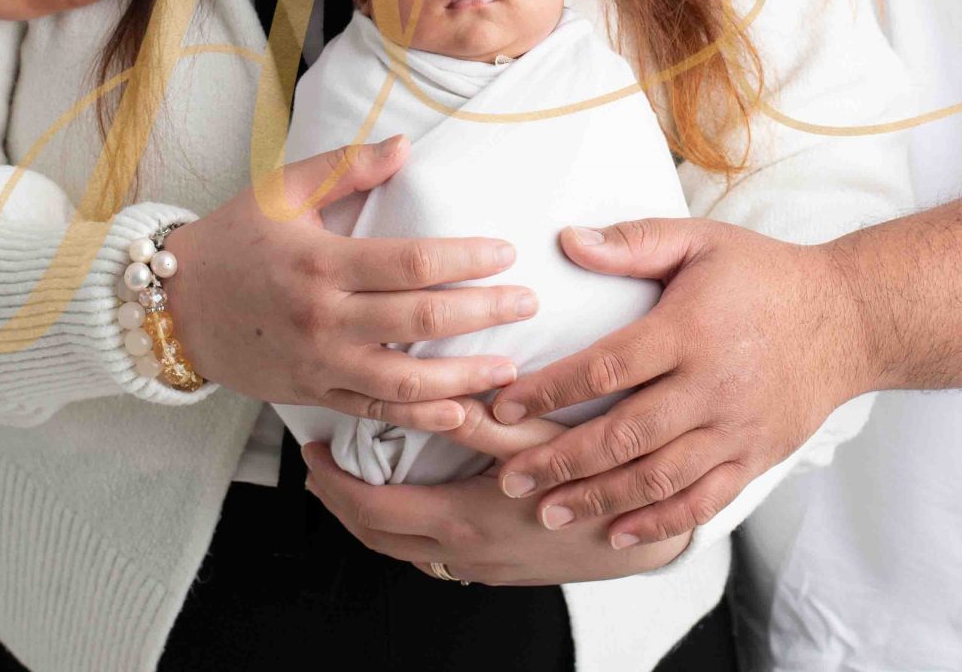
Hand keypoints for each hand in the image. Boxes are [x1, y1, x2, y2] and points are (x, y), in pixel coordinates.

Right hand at [161, 136, 538, 424]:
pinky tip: (460, 411)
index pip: (411, 263)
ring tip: (509, 367)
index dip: (465, 260)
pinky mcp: (313, 395)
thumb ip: (346, 166)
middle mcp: (323, 318)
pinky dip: (421, 418)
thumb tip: (405, 144)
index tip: (505, 253)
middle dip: (484, 314)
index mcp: (321, 262)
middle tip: (528, 304)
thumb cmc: (235, 238)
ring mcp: (319, 365)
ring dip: (464, 378)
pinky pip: (374, 413)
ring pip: (405, 382)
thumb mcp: (283, 189)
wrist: (174, 305)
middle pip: (420, 321)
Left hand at [302, 440, 692, 584]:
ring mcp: (481, 568)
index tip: (313, 450)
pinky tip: (413, 501)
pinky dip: (405, 531)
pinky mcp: (499, 571)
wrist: (648, 541)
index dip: (333, 480)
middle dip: (337, 501)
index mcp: (462, 520)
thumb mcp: (545, 441)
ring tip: (353, 481)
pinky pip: (431, 557)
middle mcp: (464, 553)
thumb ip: (489, 419)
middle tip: (316, 464)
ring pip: (401, 552)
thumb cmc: (603, 485)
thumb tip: (438, 390)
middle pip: (375, 536)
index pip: (371, 506)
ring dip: (369, 519)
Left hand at [477, 217, 869, 548]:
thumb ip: (633, 242)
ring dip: (598, 498)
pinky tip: (616, 532)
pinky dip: (658, 523)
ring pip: (657, 477)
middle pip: (624, 434)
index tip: (502, 404)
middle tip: (507, 478)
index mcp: (690, 330)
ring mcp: (735, 429)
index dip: (550, 390)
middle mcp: (712, 386)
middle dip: (560, 460)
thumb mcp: (701, 241)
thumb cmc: (764, 275)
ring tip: (547, 512)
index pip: (607, 367)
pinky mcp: (755, 458)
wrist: (849, 319)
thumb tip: (568, 242)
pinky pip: (702, 501)